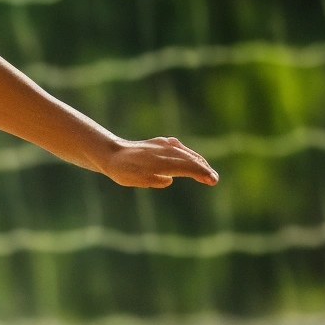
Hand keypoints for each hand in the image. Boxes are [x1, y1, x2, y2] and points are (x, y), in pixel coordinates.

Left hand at [99, 136, 217, 188]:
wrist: (111, 152)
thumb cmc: (122, 170)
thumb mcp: (136, 180)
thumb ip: (154, 180)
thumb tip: (169, 179)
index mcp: (161, 161)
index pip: (188, 167)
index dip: (202, 174)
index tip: (212, 180)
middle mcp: (166, 151)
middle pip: (191, 159)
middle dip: (204, 169)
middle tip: (213, 179)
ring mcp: (164, 145)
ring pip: (187, 153)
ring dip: (198, 162)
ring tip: (206, 171)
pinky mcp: (161, 143)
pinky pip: (180, 149)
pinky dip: (189, 155)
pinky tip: (191, 158)